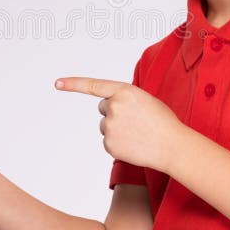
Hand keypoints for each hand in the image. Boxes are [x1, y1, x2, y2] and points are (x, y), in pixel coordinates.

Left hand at [54, 77, 182, 171]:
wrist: (172, 146)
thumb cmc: (162, 122)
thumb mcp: (145, 100)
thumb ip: (125, 98)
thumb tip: (109, 107)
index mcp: (124, 91)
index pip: (94, 85)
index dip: (73, 84)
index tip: (57, 83)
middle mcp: (113, 107)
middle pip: (103, 108)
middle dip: (115, 113)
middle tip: (136, 120)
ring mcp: (109, 126)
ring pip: (105, 125)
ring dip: (117, 129)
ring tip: (138, 133)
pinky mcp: (109, 144)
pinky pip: (108, 141)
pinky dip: (119, 143)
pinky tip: (134, 144)